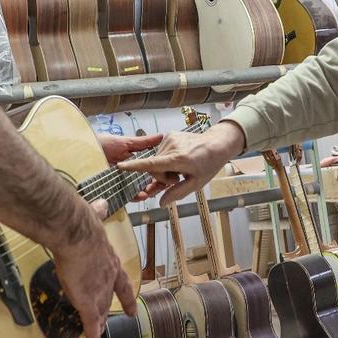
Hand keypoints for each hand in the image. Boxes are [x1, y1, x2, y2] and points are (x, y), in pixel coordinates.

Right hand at [49, 202, 137, 337]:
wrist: (77, 234)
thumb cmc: (82, 224)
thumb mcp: (94, 218)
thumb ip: (97, 214)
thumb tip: (100, 205)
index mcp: (109, 260)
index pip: (120, 281)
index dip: (125, 294)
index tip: (131, 305)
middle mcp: (108, 278)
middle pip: (109, 299)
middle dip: (109, 310)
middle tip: (112, 321)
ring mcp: (99, 291)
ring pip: (99, 313)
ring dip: (99, 325)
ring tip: (99, 335)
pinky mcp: (87, 301)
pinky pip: (91, 324)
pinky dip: (94, 337)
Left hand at [97, 132, 165, 200]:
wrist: (80, 153)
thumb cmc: (100, 143)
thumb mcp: (124, 142)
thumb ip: (143, 142)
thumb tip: (161, 136)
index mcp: (134, 158)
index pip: (152, 166)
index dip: (161, 170)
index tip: (170, 172)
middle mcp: (130, 170)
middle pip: (148, 178)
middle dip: (157, 182)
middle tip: (163, 184)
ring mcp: (122, 180)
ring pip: (140, 187)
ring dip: (148, 190)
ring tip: (152, 191)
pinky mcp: (114, 189)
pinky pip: (127, 195)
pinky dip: (136, 196)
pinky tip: (141, 195)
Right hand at [116, 120, 244, 202]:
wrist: (217, 144)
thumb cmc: (208, 164)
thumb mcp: (196, 183)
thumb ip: (177, 193)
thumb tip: (161, 203)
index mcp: (179, 159)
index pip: (153, 164)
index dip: (135, 167)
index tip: (121, 166)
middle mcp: (172, 146)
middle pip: (154, 168)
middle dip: (162, 177)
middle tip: (177, 179)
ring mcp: (170, 138)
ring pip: (156, 161)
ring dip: (165, 168)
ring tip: (180, 169)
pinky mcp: (169, 135)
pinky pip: (160, 153)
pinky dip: (166, 159)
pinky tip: (178, 160)